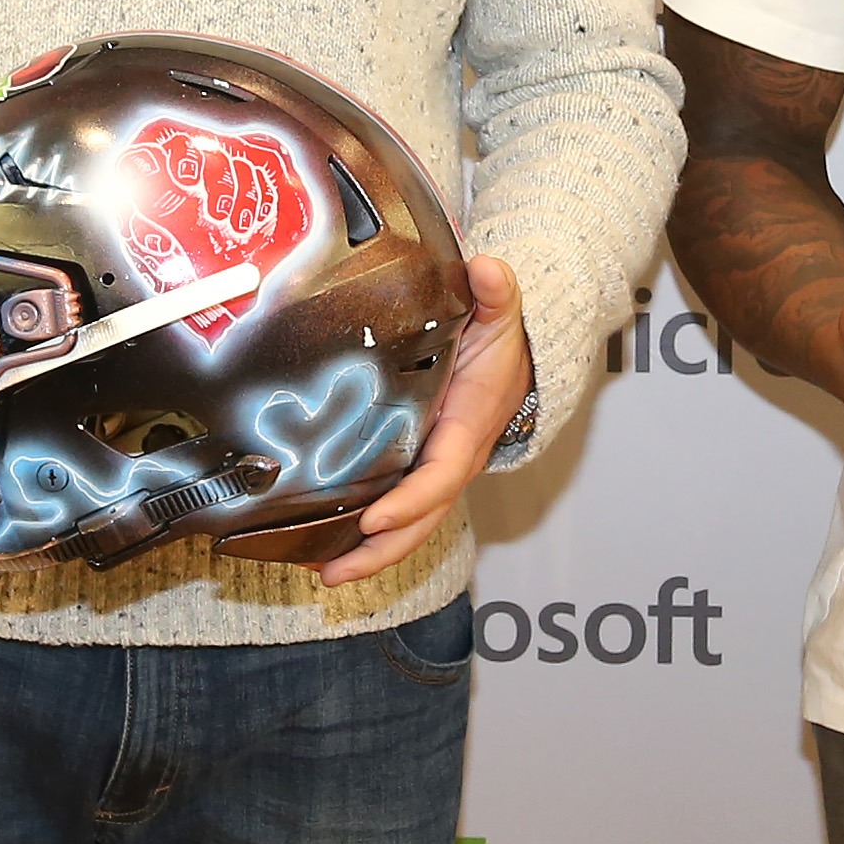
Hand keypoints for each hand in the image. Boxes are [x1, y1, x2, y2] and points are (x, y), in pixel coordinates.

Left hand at [263, 254, 527, 583]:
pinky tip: (326, 545)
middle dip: (380, 550)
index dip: (409, 501)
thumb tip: (487, 270)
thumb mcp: (500, 311)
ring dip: (369, 553)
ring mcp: (435, 470)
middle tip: (334, 571)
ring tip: (324, 572)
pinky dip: (366, 534)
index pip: (441, 474)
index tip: (374, 517)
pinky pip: (398, 510)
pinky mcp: (418, 470)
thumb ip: (495, 291)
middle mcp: (453, 460)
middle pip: (422, 519)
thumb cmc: (502, 340)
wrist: (519, 356)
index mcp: (468, 426)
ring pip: (409, 525)